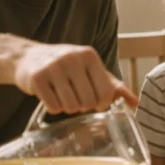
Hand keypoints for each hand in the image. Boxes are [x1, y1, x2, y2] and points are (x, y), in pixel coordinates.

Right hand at [14, 43, 137, 114]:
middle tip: (77, 99)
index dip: (102, 103)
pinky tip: (51, 97)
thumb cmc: (67, 67)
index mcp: (90, 56)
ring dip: (69, 108)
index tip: (95, 101)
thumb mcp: (92, 71)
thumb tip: (135, 103)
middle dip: (84, 106)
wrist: (29, 57)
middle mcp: (73, 58)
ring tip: (64, 97)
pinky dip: (54, 108)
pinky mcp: (37, 78)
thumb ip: (114, 86)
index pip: (106, 92)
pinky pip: (53, 106)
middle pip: (89, 101)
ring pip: (71, 106)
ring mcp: (53, 66)